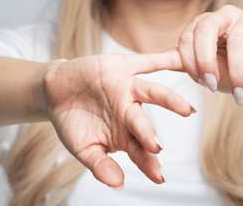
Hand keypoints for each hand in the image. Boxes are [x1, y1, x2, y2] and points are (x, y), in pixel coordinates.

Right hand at [41, 52, 194, 189]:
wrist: (55, 91)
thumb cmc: (72, 123)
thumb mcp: (83, 148)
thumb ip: (100, 165)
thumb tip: (118, 184)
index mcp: (125, 135)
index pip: (140, 152)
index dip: (149, 164)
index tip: (159, 177)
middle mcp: (131, 112)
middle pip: (144, 124)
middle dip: (149, 135)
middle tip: (157, 147)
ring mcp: (129, 89)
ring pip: (153, 93)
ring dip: (170, 100)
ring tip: (187, 109)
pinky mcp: (124, 67)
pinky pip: (148, 62)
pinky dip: (166, 58)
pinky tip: (183, 57)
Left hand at [177, 5, 242, 104]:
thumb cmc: (238, 70)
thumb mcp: (210, 70)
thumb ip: (187, 63)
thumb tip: (160, 57)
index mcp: (206, 23)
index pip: (187, 36)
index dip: (190, 62)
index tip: (202, 84)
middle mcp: (225, 14)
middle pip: (206, 28)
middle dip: (205, 61)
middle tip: (212, 87)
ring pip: (236, 40)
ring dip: (236, 73)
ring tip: (240, 96)